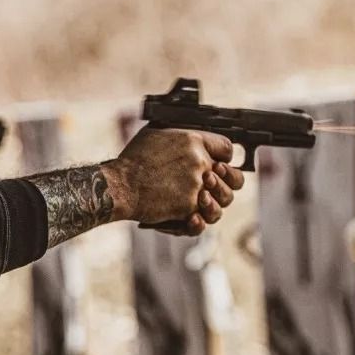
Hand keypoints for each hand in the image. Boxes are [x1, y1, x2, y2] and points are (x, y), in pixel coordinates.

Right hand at [106, 127, 244, 235]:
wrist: (120, 186)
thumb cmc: (133, 160)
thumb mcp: (155, 133)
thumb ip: (177, 133)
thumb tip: (186, 133)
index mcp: (193, 140)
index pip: (226, 147)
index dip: (225, 156)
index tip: (219, 162)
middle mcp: (199, 162)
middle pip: (234, 176)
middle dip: (227, 182)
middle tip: (212, 184)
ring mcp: (196, 186)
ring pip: (224, 200)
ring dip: (214, 203)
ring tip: (201, 201)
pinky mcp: (189, 207)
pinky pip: (204, 219)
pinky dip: (197, 221)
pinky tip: (191, 217)